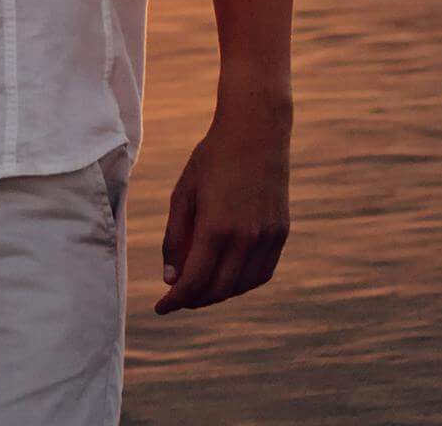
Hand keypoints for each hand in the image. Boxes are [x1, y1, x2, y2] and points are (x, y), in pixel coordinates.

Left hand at [154, 101, 292, 313]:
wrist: (256, 133)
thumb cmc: (211, 160)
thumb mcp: (182, 194)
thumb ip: (175, 238)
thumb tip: (170, 278)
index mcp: (217, 228)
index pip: (195, 281)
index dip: (176, 300)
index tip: (160, 308)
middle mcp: (247, 238)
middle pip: (219, 289)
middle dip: (194, 300)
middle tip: (175, 299)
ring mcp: (268, 237)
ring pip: (243, 286)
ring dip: (218, 294)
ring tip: (198, 290)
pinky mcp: (281, 233)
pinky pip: (262, 272)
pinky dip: (242, 283)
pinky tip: (226, 278)